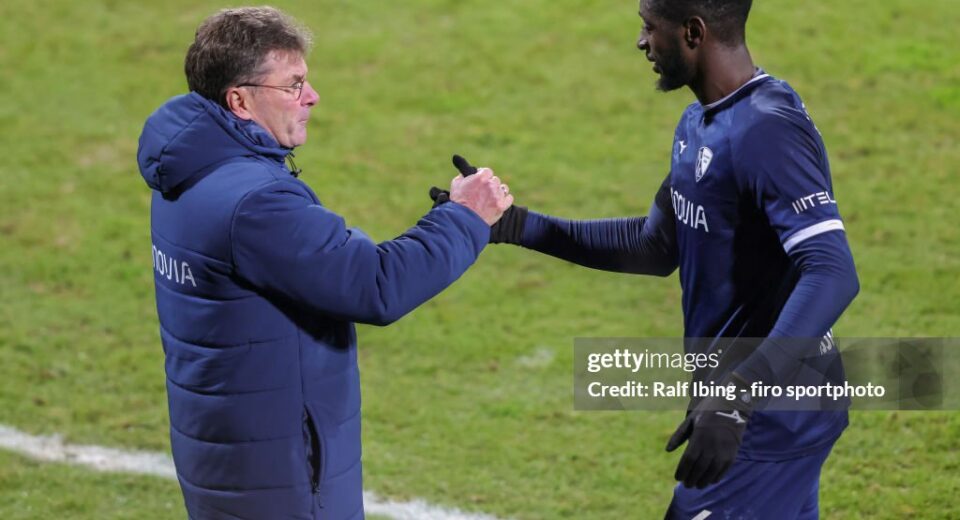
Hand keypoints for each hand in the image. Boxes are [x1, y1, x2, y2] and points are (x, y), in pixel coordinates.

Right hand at [449, 168, 512, 225]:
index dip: (483, 175)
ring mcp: (497, 196)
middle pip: (495, 180)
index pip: (487, 171)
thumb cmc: (458, 203)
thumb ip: (464, 176)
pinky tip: (499, 201)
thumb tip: (467, 174)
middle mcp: (491, 185)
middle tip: (483, 191)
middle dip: (490, 184)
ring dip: (497, 192)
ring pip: (503, 189)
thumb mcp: (456, 184)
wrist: (463, 221)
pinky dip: (505, 199)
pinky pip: (509, 198)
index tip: (481, 180)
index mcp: (481, 178)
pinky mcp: (502, 206)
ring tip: (490, 198)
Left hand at [665, 373, 752, 488]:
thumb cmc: (707, 412)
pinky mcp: (732, 454)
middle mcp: (711, 445)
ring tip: (696, 485)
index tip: (677, 477)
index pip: (688, 460)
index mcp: (699, 437)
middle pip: (698, 469)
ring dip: (702, 481)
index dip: (682, 471)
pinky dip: (715, 477)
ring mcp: (723, 450)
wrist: (732, 406)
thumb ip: (678, 435)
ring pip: (710, 472)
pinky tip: (709, 481)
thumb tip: (667, 450)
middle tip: (686, 484)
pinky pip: (723, 470)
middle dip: (691, 479)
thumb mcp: (690, 419)